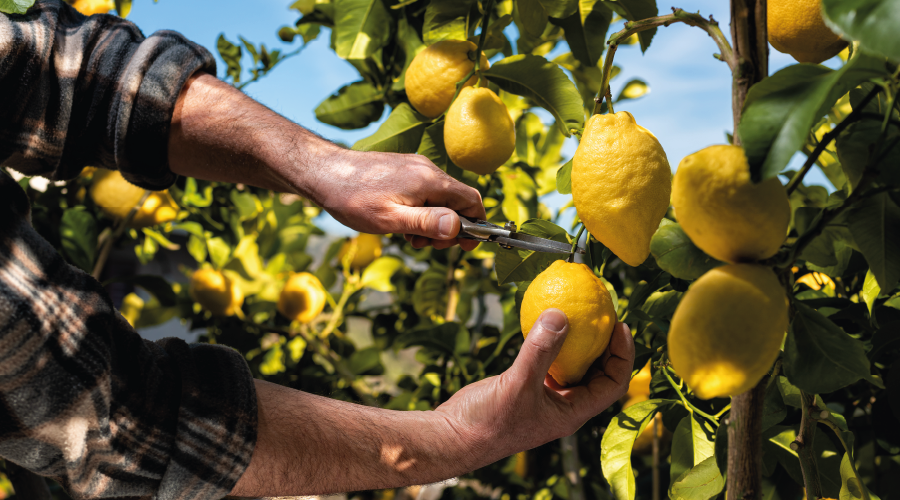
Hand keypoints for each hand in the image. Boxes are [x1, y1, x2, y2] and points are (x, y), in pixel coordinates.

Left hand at [316, 149, 484, 250]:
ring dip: (432, 222)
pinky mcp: (403, 169)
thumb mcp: (390, 219)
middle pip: (457, 201)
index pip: (471, 200)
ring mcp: (415, 167)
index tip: (464, 246)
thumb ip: (426, 223)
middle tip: (425, 246)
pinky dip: (421, 211)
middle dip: (448, 228)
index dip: (475, 225)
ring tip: (409, 238)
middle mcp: (427, 169)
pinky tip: (401, 223)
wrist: (323, 173)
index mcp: (429, 180)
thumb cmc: (353, 198)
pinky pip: (425, 192)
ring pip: (440, 198)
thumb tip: (458, 227)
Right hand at [434, 309, 634, 459]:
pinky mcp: (525, 385)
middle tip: (604, 313)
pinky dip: (551, 342)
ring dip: (578, 341)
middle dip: (604, 345)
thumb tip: (561, 315)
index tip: (620, 325)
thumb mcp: (518, 384)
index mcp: (571, 412)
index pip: (611, 384)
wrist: (453, 436)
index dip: (622, 355)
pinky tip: (547, 321)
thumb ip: (540, 350)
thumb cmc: (489, 422)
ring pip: (572, 365)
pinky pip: (547, 360)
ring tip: (582, 313)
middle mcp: (563, 405)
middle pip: (597, 373)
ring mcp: (544, 396)